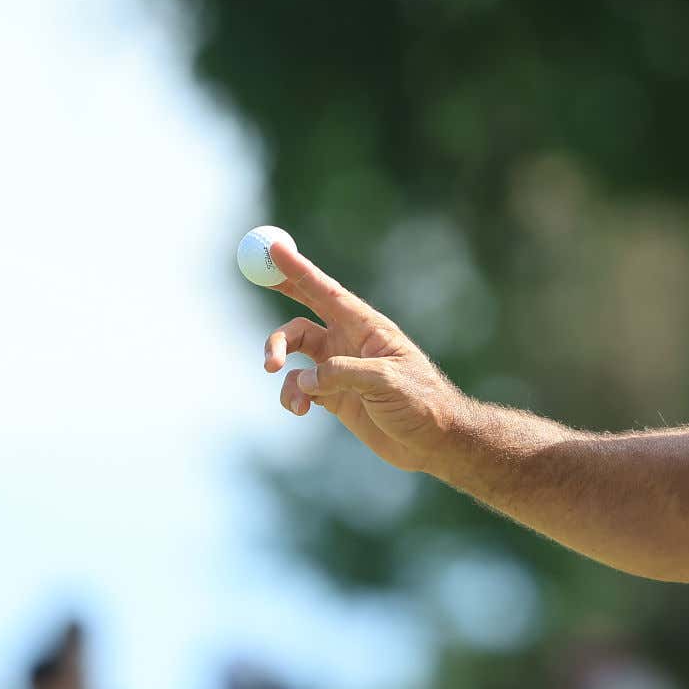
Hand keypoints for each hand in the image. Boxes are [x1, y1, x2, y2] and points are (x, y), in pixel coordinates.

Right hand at [261, 240, 471, 471]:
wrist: (432, 442)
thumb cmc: (421, 403)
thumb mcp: (386, 382)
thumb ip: (343, 374)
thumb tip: (304, 378)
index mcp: (367, 328)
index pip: (327, 292)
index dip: (299, 269)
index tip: (274, 247)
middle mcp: (349, 342)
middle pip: (305, 309)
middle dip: (282, 291)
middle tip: (255, 277)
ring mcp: (338, 369)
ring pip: (293, 353)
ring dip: (280, 363)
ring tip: (293, 391)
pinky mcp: (332, 396)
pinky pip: (297, 387)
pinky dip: (291, 396)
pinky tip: (301, 410)